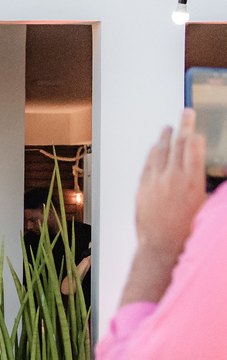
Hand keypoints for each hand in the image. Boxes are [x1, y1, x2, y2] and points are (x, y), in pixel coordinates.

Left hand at [135, 109, 206, 259]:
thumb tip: (217, 174)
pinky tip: (154, 148)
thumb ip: (211, 187)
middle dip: (183, 125)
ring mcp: (155, 182)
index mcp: (193, 180)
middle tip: (186, 112)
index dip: (197, 134)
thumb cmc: (187, 231)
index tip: (198, 126)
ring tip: (168, 128)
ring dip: (164, 137)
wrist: (162, 247)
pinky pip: (147, 165)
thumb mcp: (207, 207)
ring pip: (160, 152)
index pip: (195, 147)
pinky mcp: (142, 189)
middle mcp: (173, 178)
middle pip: (178, 144)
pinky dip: (152, 154)